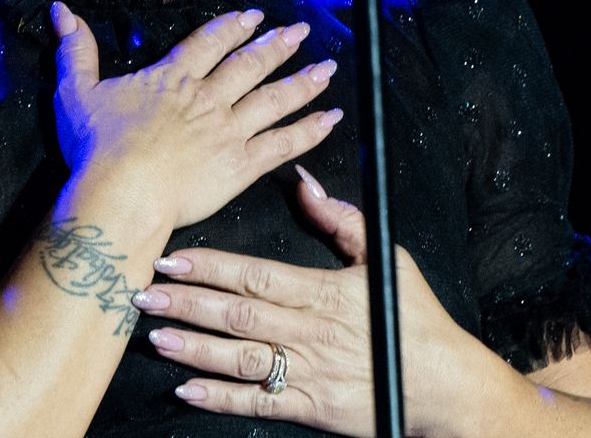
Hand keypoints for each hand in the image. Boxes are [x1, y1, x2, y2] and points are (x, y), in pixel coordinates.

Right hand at [52, 3, 343, 230]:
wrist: (121, 192)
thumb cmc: (96, 148)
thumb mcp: (77, 93)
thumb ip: (75, 51)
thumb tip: (61, 11)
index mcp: (172, 79)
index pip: (209, 44)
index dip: (233, 28)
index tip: (254, 17)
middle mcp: (207, 99)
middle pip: (250, 66)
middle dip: (278, 46)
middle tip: (302, 32)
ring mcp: (228, 131)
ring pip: (273, 100)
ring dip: (303, 83)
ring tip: (326, 69)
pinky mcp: (241, 166)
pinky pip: (282, 145)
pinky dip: (309, 132)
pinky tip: (329, 120)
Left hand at [131, 166, 488, 437]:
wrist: (446, 385)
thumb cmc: (414, 318)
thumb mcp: (384, 256)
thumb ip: (341, 219)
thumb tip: (304, 181)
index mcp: (325, 292)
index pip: (257, 275)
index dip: (212, 267)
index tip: (173, 259)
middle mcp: (312, 332)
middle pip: (239, 314)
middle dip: (188, 303)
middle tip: (144, 294)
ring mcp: (309, 373)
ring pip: (241, 358)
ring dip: (195, 348)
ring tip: (157, 336)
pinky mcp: (312, 408)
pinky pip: (259, 403)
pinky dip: (221, 398)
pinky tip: (187, 389)